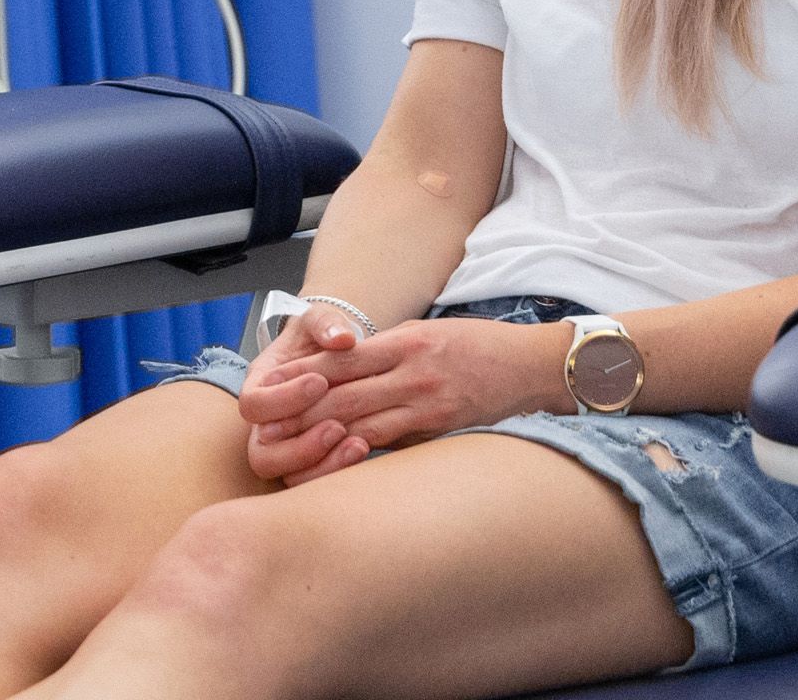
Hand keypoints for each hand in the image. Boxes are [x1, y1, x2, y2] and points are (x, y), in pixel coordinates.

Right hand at [233, 301, 374, 485]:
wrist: (340, 354)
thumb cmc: (324, 336)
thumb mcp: (321, 320)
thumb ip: (327, 324)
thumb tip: (343, 339)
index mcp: (261, 386)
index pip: (253, 405)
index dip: (283, 399)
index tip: (320, 381)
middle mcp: (267, 423)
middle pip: (261, 454)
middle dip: (299, 444)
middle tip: (336, 424)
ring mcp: (287, 447)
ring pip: (287, 476)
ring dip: (320, 464)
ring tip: (356, 441)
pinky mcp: (312, 462)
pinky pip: (314, 484)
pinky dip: (337, 471)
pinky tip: (365, 448)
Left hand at [241, 316, 557, 475]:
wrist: (532, 366)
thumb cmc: (477, 348)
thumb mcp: (428, 333)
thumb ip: (386, 351)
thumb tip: (344, 368)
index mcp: (404, 340)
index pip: (340, 358)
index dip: (302, 375)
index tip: (272, 389)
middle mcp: (411, 370)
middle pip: (342, 392)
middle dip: (299, 411)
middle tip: (265, 429)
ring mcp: (426, 401)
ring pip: (361, 421)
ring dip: (321, 437)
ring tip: (287, 450)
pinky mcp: (440, 428)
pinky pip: (392, 443)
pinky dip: (360, 453)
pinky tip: (337, 463)